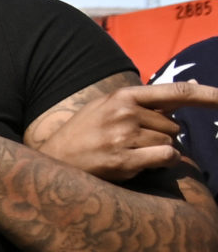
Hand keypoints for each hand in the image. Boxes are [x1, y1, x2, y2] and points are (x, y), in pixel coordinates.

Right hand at [35, 82, 217, 182]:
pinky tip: (141, 164)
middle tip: (131, 142)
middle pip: (173, 125)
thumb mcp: (109, 107)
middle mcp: (125, 113)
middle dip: (161, 135)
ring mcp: (123, 137)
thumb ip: (147, 100)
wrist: (49, 162)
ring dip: (158, 150)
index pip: (175, 92)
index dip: (208, 95)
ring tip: (127, 154)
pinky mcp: (122, 161)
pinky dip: (163, 161)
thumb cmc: (83, 134)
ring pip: (170, 142)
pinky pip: (164, 157)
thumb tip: (191, 87)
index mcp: (124, 96)